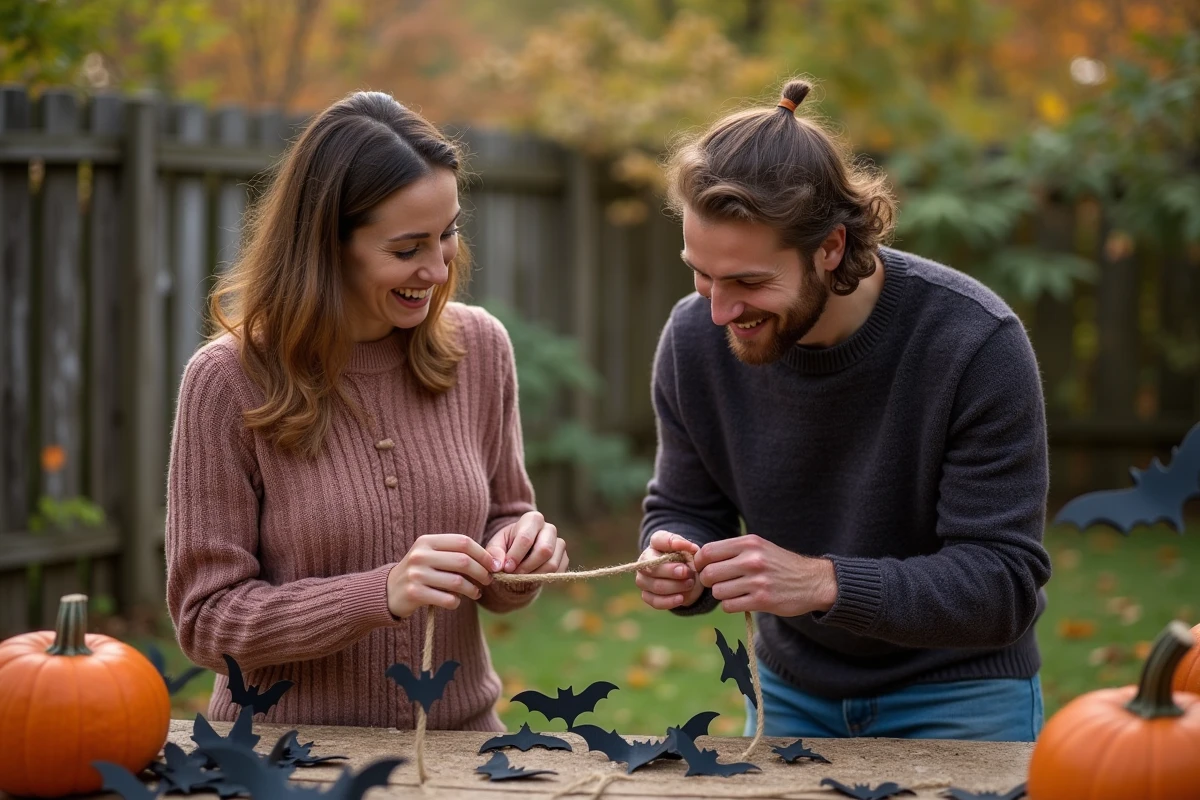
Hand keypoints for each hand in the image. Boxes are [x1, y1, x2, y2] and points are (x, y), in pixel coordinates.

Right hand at [387, 534, 497, 618]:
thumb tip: (491, 560)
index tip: (494, 564)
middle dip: (481, 572)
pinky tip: (456, 601)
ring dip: (472, 589)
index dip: (483, 553)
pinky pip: (447, 599)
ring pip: (457, 582)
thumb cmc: (420, 572)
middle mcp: (420, 555)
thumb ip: (455, 553)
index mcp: (427, 541)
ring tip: (476, 593)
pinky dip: (456, 602)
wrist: (388, 591)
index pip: (463, 542)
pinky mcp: (414, 593)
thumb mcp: (431, 555)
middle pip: (463, 561)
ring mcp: (416, 574)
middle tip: (488, 580)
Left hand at [485, 511, 568, 574]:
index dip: (515, 555)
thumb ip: (494, 553)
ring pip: (552, 564)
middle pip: (545, 550)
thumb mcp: (496, 545)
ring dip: (534, 575)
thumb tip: (497, 566)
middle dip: (527, 566)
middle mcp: (550, 529)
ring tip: (520, 577)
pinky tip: (531, 577)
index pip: (526, 538)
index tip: (506, 568)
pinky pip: (557, 573)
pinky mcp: (564, 558)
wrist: (520, 552)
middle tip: (513, 575)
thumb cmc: (507, 545)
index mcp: (532, 519)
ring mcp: (559, 543)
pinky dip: (543, 579)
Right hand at [635, 530, 703, 609]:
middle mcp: (644, 561)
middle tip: (688, 572)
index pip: (658, 540)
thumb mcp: (689, 550)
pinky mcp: (647, 596)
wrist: (686, 578)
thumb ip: (688, 547)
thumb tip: (691, 548)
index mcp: (655, 545)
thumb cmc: (685, 560)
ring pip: (655, 585)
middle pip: (653, 567)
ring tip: (689, 584)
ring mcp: (643, 580)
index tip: (692, 549)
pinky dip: (669, 601)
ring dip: (675, 586)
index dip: (673, 544)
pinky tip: (681, 598)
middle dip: (672, 571)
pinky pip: (655, 601)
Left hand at [694, 534, 837, 615]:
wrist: (812, 581)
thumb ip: (732, 550)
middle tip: (719, 582)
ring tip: (734, 591)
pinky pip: (729, 606)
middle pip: (709, 573)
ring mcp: (757, 581)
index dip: (700, 562)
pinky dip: (731, 605)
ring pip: (718, 592)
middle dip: (709, 581)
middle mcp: (752, 560)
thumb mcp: (759, 547)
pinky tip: (742, 600)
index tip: (705, 568)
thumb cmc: (779, 564)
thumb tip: (700, 558)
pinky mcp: (762, 601)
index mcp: (749, 543)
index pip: (708, 552)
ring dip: (722, 594)